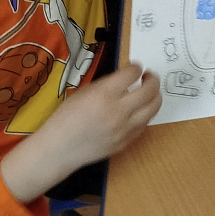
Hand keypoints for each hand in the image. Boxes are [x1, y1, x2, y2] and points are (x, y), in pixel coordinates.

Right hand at [0, 65, 161, 201]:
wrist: (59, 149)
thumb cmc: (66, 118)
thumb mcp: (84, 92)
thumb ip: (107, 84)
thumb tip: (127, 76)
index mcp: (103, 95)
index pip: (132, 73)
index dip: (136, 67)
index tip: (135, 67)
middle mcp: (117, 111)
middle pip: (150, 90)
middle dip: (153, 78)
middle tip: (148, 76)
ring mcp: (124, 128)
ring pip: (154, 107)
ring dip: (155, 95)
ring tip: (149, 92)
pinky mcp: (126, 141)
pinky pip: (145, 123)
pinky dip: (146, 113)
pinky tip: (140, 109)